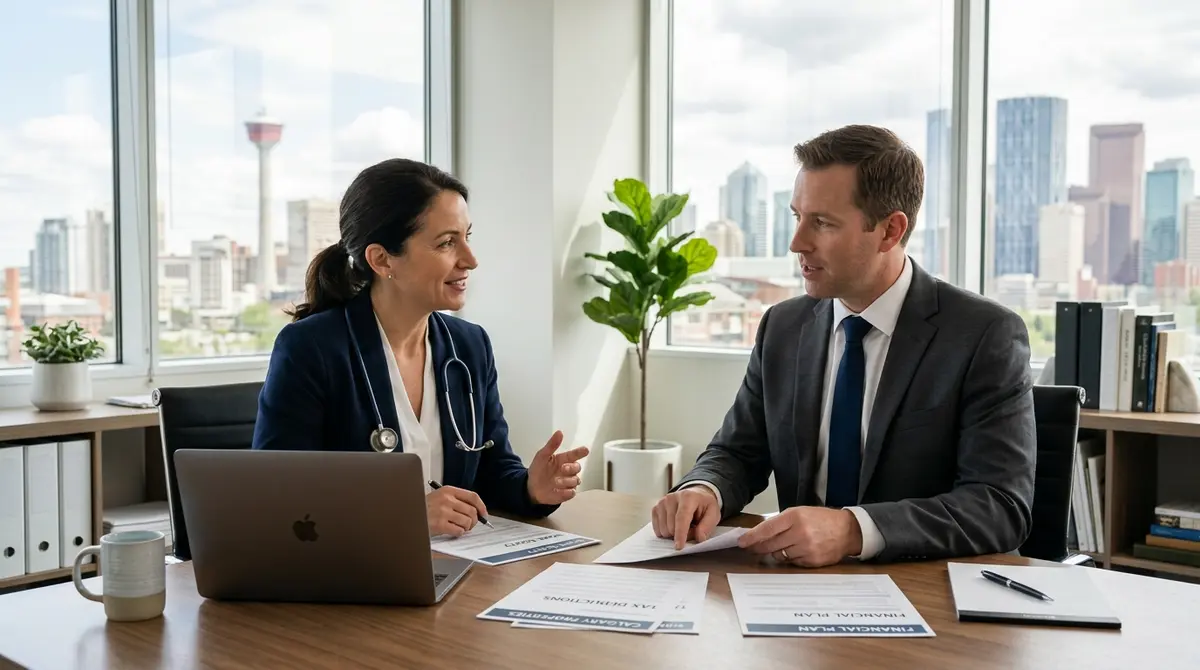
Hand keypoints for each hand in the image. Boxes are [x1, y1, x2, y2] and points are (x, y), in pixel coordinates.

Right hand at [426, 485, 487, 536]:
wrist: (409, 515)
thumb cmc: (424, 508)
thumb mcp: (439, 497)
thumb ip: (456, 501)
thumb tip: (475, 511)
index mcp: (448, 490)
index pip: (473, 496)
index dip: (481, 507)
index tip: (484, 514)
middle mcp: (447, 499)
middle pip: (472, 511)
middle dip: (474, 521)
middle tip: (470, 525)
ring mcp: (443, 512)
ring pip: (467, 522)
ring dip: (466, 528)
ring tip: (459, 528)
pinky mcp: (439, 524)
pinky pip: (458, 531)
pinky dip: (458, 533)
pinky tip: (451, 531)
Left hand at [526, 430, 588, 504]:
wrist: (531, 487)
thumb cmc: (538, 470)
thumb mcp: (542, 456)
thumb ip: (551, 445)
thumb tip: (559, 432)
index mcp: (563, 460)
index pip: (574, 455)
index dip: (580, 452)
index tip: (585, 450)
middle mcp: (568, 471)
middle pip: (577, 467)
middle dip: (572, 467)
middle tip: (563, 468)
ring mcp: (568, 483)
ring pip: (576, 481)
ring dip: (567, 481)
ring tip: (555, 482)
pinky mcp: (566, 494)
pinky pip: (572, 493)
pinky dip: (567, 492)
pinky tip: (559, 490)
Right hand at [651, 486, 720, 549]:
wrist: (696, 495)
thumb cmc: (704, 505)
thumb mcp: (713, 514)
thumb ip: (707, 526)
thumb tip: (698, 538)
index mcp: (688, 497)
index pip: (682, 518)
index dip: (680, 534)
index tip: (679, 547)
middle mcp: (672, 498)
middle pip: (671, 527)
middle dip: (682, 535)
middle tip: (692, 528)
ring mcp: (662, 502)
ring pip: (663, 530)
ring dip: (674, 534)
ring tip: (683, 525)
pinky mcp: (655, 508)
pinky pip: (657, 530)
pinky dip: (666, 532)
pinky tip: (674, 525)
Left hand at [737, 506, 862, 567]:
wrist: (847, 531)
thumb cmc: (822, 519)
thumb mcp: (800, 512)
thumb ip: (781, 522)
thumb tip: (759, 533)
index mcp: (794, 517)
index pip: (767, 529)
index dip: (752, 537)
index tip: (742, 542)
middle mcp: (799, 533)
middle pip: (770, 545)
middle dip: (758, 548)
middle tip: (752, 548)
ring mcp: (806, 548)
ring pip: (780, 555)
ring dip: (777, 552)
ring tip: (785, 546)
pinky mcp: (812, 561)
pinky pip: (792, 563)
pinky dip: (791, 558)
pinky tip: (798, 551)